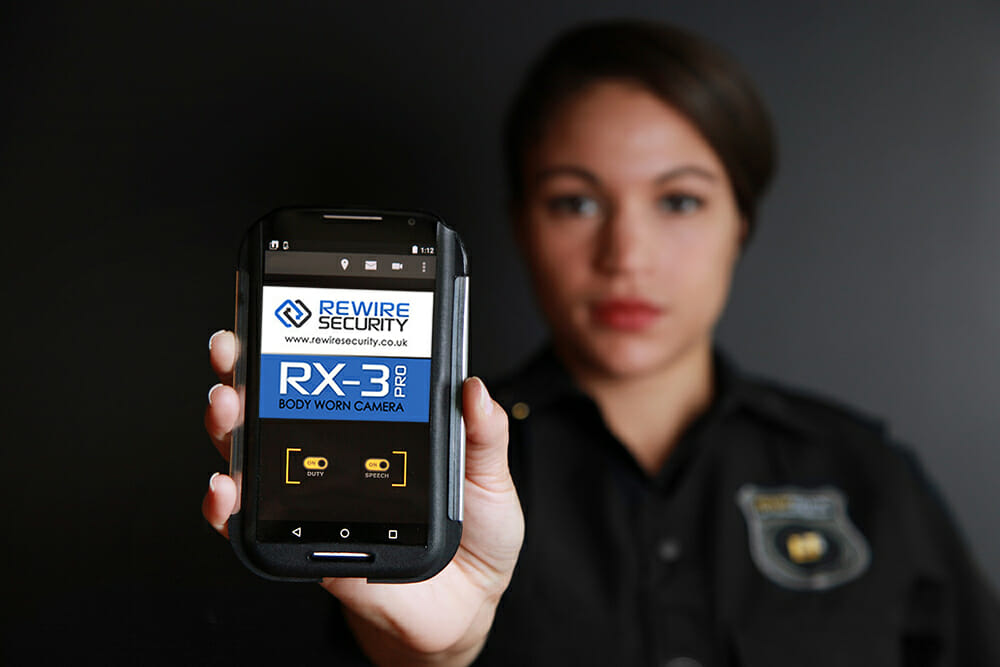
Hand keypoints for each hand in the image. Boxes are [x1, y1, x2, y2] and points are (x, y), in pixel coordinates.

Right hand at [202, 331, 523, 665]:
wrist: (467, 604)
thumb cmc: (476, 534)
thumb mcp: (487, 476)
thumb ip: (481, 434)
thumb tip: (471, 387)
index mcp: (376, 431)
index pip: (329, 379)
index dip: (298, 345)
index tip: (281, 314)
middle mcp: (333, 458)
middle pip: (273, 408)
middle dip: (243, 374)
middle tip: (233, 352)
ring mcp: (311, 499)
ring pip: (249, 457)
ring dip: (227, 430)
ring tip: (227, 409)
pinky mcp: (303, 543)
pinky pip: (251, 526)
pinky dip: (226, 508)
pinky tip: (226, 489)